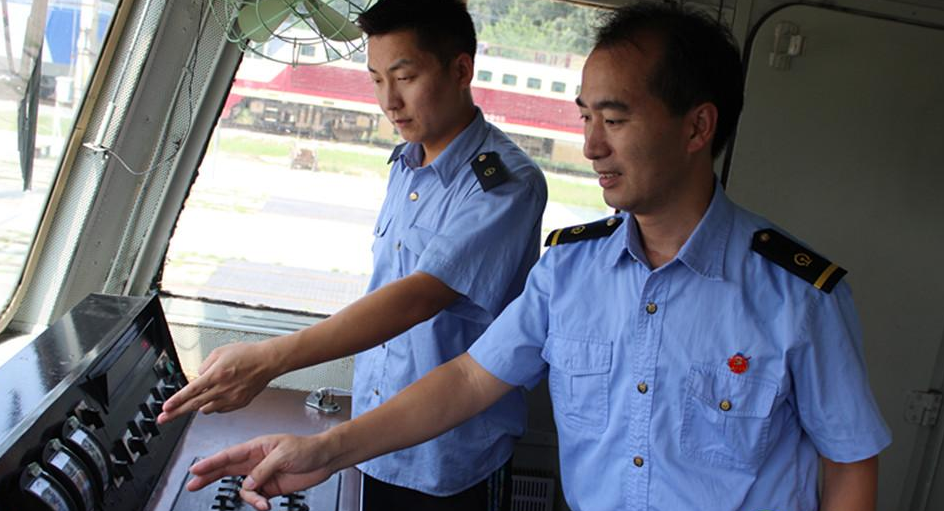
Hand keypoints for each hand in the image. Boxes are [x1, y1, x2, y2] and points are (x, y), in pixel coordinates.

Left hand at [157, 341, 277, 423]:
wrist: (268, 361)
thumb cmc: (247, 354)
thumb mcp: (220, 352)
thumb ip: (205, 365)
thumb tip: (198, 376)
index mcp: (216, 375)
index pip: (190, 392)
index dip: (175, 401)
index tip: (165, 408)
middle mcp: (222, 389)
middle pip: (193, 405)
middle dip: (175, 413)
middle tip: (163, 419)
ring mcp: (231, 399)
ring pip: (207, 410)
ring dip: (200, 405)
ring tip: (202, 397)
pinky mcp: (239, 404)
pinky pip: (221, 409)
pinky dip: (216, 405)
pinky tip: (219, 396)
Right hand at [186, 434, 336, 510]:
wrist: (324, 459)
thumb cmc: (307, 448)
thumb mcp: (284, 455)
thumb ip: (263, 469)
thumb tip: (248, 483)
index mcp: (257, 446)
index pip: (229, 455)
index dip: (211, 462)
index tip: (196, 469)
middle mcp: (257, 461)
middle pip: (227, 469)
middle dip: (209, 477)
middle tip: (193, 484)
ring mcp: (262, 475)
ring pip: (243, 488)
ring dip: (249, 498)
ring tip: (261, 503)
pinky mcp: (270, 488)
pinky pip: (256, 497)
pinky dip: (258, 503)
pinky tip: (266, 505)